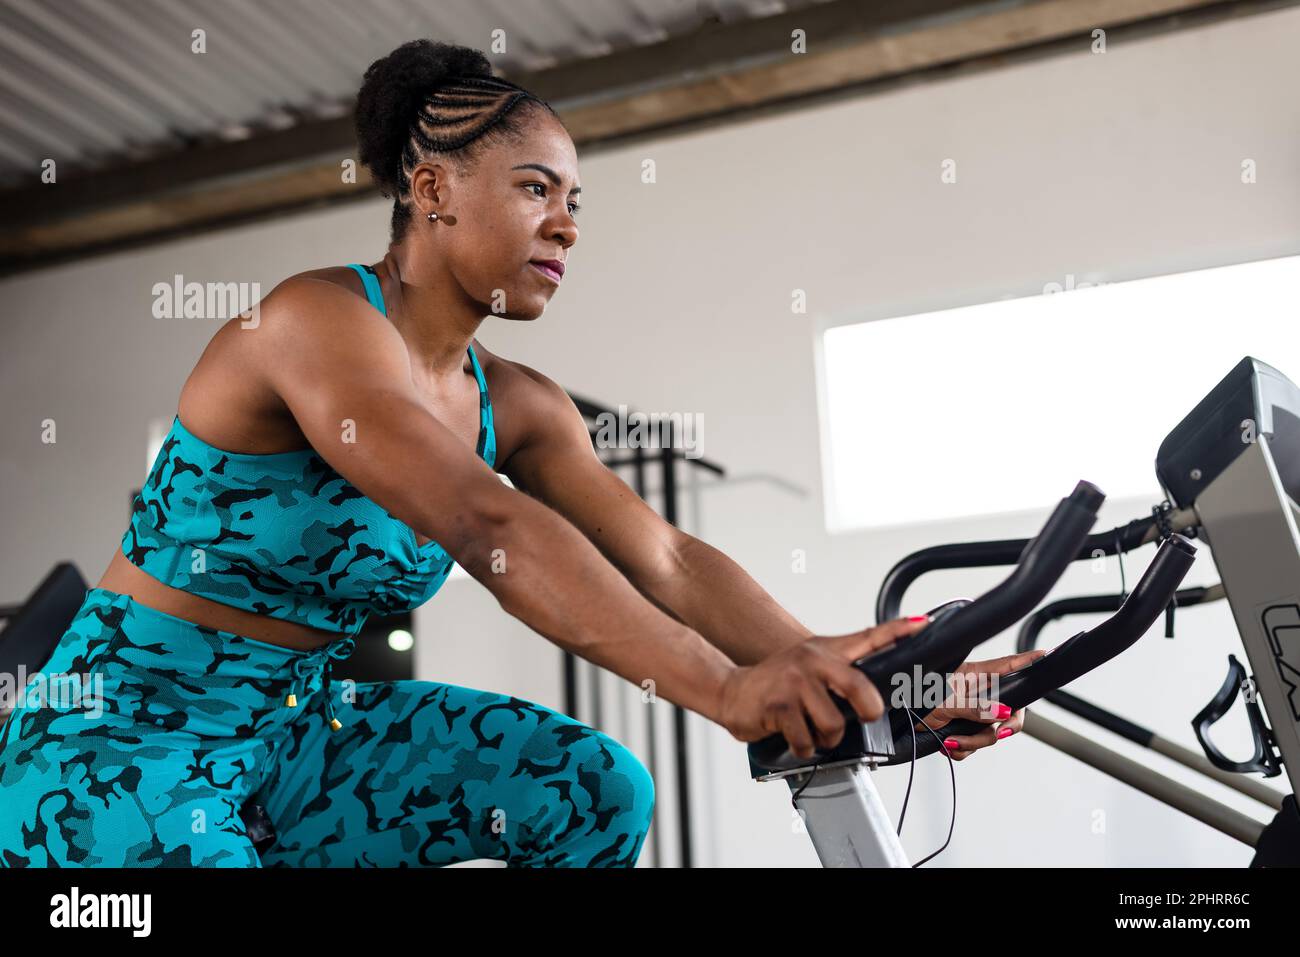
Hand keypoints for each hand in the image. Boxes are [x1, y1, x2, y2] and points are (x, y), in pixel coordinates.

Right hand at [719, 616, 929, 758]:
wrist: (731, 691)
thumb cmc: (776, 683)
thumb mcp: (809, 665)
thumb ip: (842, 670)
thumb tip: (874, 689)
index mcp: (825, 651)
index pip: (867, 637)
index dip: (896, 631)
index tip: (921, 624)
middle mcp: (812, 661)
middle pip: (859, 688)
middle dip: (868, 711)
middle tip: (864, 717)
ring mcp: (794, 682)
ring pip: (834, 725)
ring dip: (826, 738)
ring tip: (812, 729)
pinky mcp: (779, 706)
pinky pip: (807, 740)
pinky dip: (803, 747)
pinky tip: (793, 735)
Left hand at [913, 649, 1046, 759]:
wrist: (891, 713)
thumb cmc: (914, 693)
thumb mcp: (946, 699)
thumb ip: (976, 707)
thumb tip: (1003, 713)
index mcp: (976, 675)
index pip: (1008, 666)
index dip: (1028, 661)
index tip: (1046, 655)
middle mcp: (976, 693)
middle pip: (1007, 712)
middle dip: (999, 729)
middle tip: (996, 734)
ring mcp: (968, 711)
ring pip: (988, 734)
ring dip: (971, 743)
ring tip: (950, 741)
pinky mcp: (957, 727)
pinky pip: (971, 745)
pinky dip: (959, 750)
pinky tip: (946, 745)